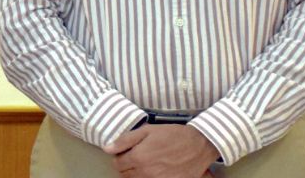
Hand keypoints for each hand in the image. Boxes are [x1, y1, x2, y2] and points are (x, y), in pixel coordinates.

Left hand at [104, 124, 219, 177]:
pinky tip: (155, 171)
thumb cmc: (172, 135)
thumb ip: (125, 140)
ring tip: (145, 164)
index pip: (117, 164)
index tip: (126, 153)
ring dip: (136, 174)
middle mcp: (146, 172)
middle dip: (127, 166)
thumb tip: (107, 149)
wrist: (198, 145)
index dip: (119, 158)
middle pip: (125, 175)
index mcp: (138, 157)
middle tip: (136, 158)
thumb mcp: (147, 131)